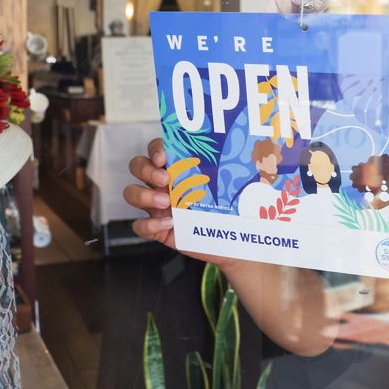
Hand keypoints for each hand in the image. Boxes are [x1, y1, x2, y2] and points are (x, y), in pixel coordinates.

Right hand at [124, 138, 228, 266]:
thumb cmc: (235, 208)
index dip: (156, 148)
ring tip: (167, 203)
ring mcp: (158, 206)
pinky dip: (148, 224)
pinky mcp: (158, 229)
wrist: (236, 241)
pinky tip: (169, 224)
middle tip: (166, 179)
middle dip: (146, 169)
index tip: (164, 156)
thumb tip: (258, 149)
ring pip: (131, 192)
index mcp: (181, 167)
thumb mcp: (236, 183)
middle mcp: (165, 183)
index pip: (157, 148)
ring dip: (143, 194)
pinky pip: (138, 225)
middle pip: (137, 165)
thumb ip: (235, 165)